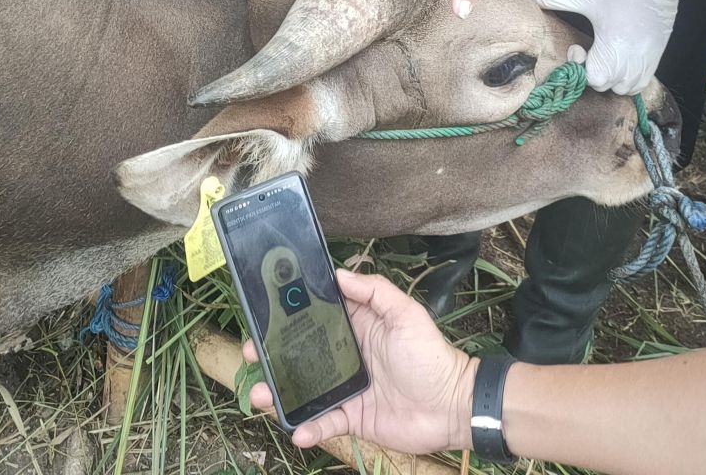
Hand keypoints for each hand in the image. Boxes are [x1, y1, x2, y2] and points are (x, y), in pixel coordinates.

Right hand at [243, 270, 476, 451]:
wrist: (453, 406)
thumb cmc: (431, 356)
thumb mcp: (406, 314)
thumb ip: (375, 291)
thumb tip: (339, 274)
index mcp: (356, 328)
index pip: (316, 317)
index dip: (289, 316)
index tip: (264, 315)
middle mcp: (346, 356)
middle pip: (301, 354)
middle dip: (273, 355)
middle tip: (253, 356)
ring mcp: (346, 388)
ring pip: (305, 389)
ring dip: (280, 394)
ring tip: (261, 397)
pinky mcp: (352, 417)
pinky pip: (324, 422)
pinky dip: (308, 428)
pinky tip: (297, 431)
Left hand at [525, 0, 682, 94]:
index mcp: (613, 44)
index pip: (594, 79)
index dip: (580, 67)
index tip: (578, 47)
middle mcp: (632, 57)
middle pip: (607, 86)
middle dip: (592, 73)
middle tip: (590, 52)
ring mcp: (647, 58)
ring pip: (625, 89)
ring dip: (611, 80)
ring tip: (605, 58)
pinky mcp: (657, 56)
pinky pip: (642, 84)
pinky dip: (629, 80)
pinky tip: (620, 61)